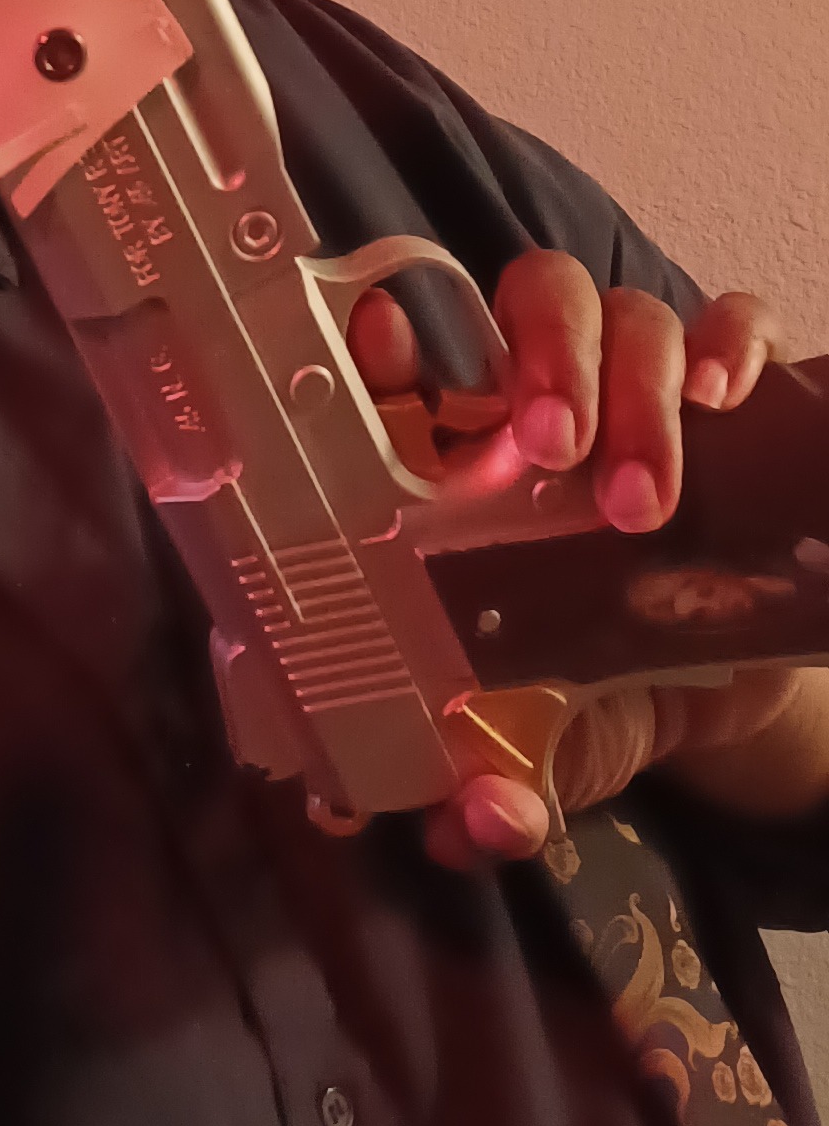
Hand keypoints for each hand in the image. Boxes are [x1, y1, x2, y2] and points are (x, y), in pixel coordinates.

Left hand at [347, 254, 826, 872]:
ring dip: (635, 391)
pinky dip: (734, 345)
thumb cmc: (590, 690)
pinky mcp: (734, 405)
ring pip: (632, 315)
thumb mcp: (542, 749)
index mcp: (466, 457)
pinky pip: (739, 326)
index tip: (386, 341)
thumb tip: (474, 823)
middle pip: (535, 302)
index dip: (394, 332)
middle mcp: (550, 397)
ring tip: (640, 501)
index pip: (413, 351)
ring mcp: (642, 388)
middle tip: (550, 446)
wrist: (720, 694)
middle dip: (544, 356)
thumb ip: (496, 789)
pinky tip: (724, 399)